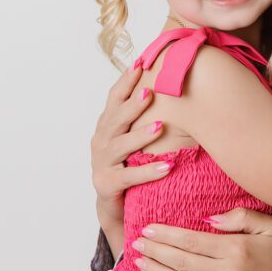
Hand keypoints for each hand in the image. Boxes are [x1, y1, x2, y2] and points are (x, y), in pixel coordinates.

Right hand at [91, 64, 170, 217]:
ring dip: (141, 135)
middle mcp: (102, 141)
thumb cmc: (130, 165)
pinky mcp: (108, 184)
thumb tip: (169, 86)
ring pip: (121, 146)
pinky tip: (166, 167)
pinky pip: (130, 177)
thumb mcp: (134, 139)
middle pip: (116, 119)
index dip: (125, 82)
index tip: (139, 63)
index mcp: (107, 126)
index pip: (114, 100)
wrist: (116, 207)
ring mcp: (103, 163)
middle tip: (149, 91)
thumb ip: (145, 116)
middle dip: (132, 104)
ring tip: (160, 126)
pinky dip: (148, 171)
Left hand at [133, 210, 271, 270]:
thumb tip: (209, 219)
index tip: (149, 228)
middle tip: (136, 241)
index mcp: (235, 250)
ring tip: (138, 260)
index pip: (191, 240)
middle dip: (154, 250)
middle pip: (179, 260)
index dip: (166, 234)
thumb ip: (241, 217)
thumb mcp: (270, 228)